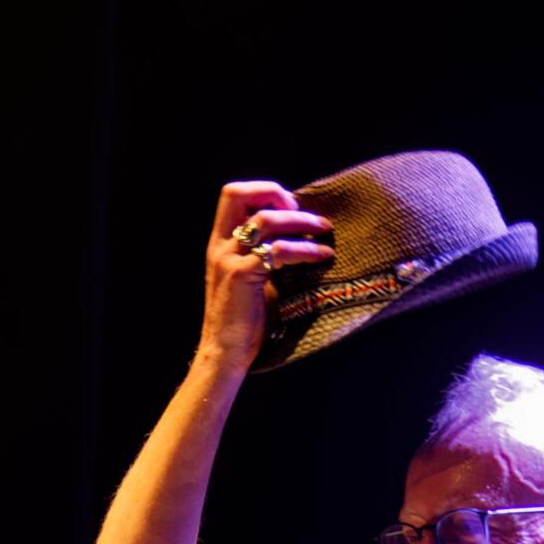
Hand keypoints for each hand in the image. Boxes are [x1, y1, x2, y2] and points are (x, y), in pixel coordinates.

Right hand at [199, 180, 333, 375]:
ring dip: (299, 221)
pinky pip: (278, 252)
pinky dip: (305, 250)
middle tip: (305, 211)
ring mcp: (229, 260)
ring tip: (324, 229)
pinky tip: (322, 255)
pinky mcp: (242, 277)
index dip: (262, 191)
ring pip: (265, 221)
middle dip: (276, 194)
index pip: (233, 195)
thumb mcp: (251, 279)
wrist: (225, 353)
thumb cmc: (243, 321)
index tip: (288, 205)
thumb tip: (296, 239)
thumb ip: (264, 256)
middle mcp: (220, 246)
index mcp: (219, 243)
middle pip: (240, 195)